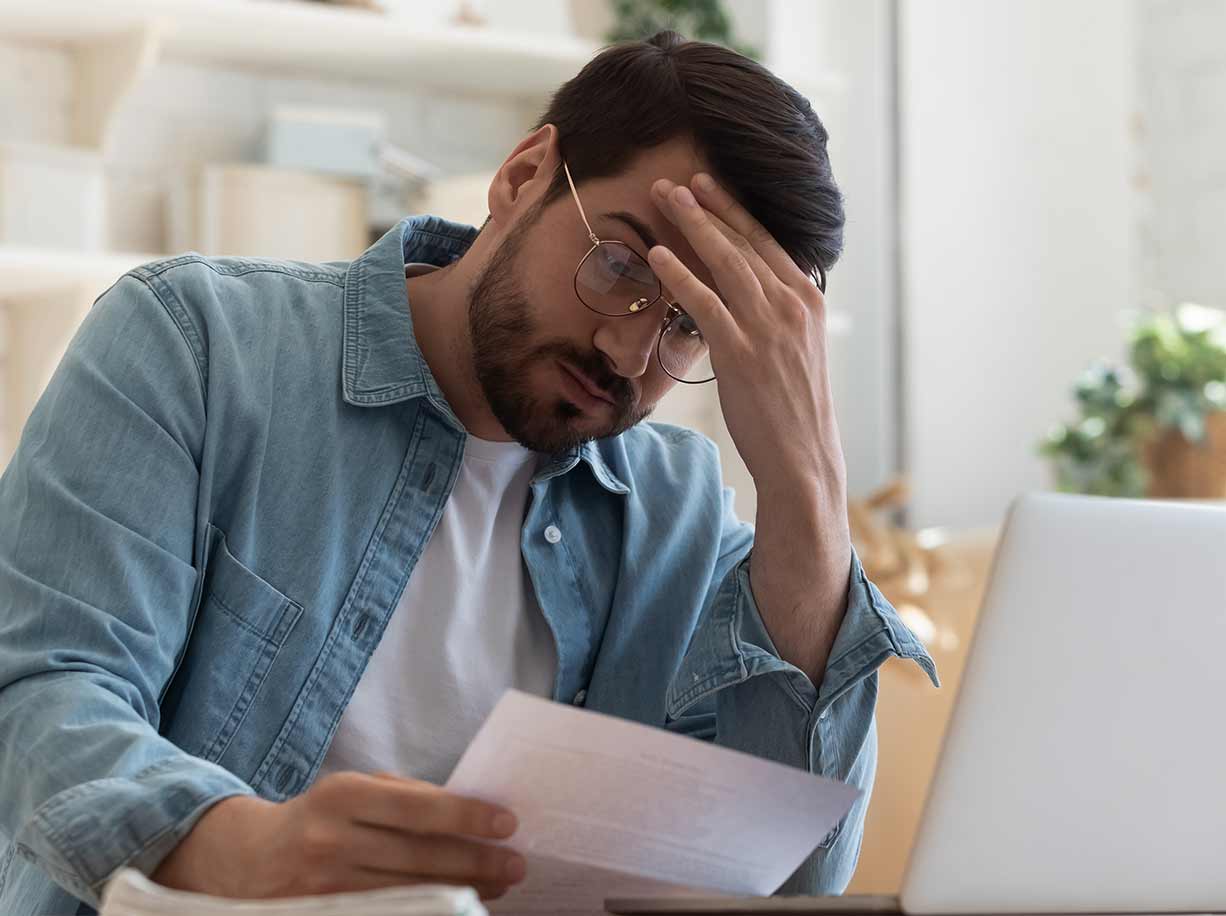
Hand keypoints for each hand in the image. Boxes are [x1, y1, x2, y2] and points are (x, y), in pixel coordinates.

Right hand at [152, 771, 524, 900]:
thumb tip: (468, 809)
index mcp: (342, 796)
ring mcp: (324, 888)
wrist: (241, 860)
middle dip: (476, 863)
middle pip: (419, 857)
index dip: (466, 817)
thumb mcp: (352, 790)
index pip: (417, 808)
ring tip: (498, 888)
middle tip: (517, 865)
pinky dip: (426, 913)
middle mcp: (331, 841)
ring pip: (409, 894)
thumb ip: (404, 796)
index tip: (507, 823)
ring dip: (462, 892)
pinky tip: (455, 909)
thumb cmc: (317, 817)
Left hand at [647, 174, 845, 497]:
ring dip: (691, 224)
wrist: (803, 455)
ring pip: (725, 260)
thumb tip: (751, 292)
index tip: (709, 185)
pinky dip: (680, 275)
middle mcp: (791, 304)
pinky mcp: (741, 351)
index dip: (734, 210)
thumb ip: (777, 314)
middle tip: (676, 181)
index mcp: (807, 299)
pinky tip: (658, 255)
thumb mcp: (797, 348)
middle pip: (743, 241)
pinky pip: (705, 302)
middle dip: (707, 206)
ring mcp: (767, 326)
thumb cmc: (794, 407)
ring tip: (664, 198)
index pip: (767, 242)